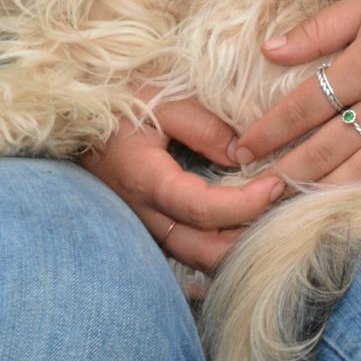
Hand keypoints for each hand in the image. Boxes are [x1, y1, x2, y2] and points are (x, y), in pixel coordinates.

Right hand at [80, 88, 283, 273]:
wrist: (76, 122)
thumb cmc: (119, 105)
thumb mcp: (164, 101)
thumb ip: (205, 127)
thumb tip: (244, 155)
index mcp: (147, 181)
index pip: (204, 210)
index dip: (246, 204)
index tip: (277, 184)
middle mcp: (146, 216)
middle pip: (204, 252)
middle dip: (250, 239)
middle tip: (284, 211)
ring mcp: (146, 229)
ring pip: (198, 259)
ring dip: (237, 247)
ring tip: (272, 219)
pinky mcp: (152, 229)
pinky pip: (190, 254)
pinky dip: (221, 249)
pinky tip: (245, 232)